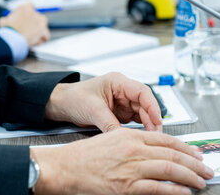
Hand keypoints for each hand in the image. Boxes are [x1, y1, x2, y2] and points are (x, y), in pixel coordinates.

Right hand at [0, 2, 49, 45]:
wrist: (12, 39)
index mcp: (25, 8)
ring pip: (43, 23)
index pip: (31, 5)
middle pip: (38, 15)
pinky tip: (37, 41)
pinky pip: (46, 35)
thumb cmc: (6, 30)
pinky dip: (43, 38)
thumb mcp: (3, 21)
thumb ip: (7, 19)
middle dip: (35, 21)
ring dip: (40, 29)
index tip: (25, 17)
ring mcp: (40, 22)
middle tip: (29, 28)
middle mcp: (34, 13)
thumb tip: (7, 20)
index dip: (28, 12)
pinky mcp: (43, 31)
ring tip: (33, 36)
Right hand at [31, 128, 213, 194]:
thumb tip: (154, 150)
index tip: (197, 154)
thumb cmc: (84, 156)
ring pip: (169, 170)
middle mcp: (134, 150)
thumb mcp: (111, 139)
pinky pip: (157, 189)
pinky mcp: (127, 187)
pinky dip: (174, 191)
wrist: (66, 167)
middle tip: (207, 169)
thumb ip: (133, 142)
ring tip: (201, 182)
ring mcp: (131, 168)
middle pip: (172, 155)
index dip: (186, 147)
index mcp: (130, 136)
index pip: (166, 140)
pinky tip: (185, 193)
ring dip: (190, 177)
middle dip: (194, 163)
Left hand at [44, 72, 162, 132]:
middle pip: (145, 104)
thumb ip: (109, 123)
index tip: (157, 120)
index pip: (142, 92)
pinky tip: (142, 137)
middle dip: (152, 119)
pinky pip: (134, 121)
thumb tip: (124, 138)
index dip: (152, 106)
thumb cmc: (74, 98)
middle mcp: (122, 91)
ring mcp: (123, 102)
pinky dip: (139, 129)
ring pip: (142, 113)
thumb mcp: (92, 110)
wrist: (62, 104)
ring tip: (151, 138)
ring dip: (147, 125)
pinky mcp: (120, 113)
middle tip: (156, 135)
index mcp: (117, 82)